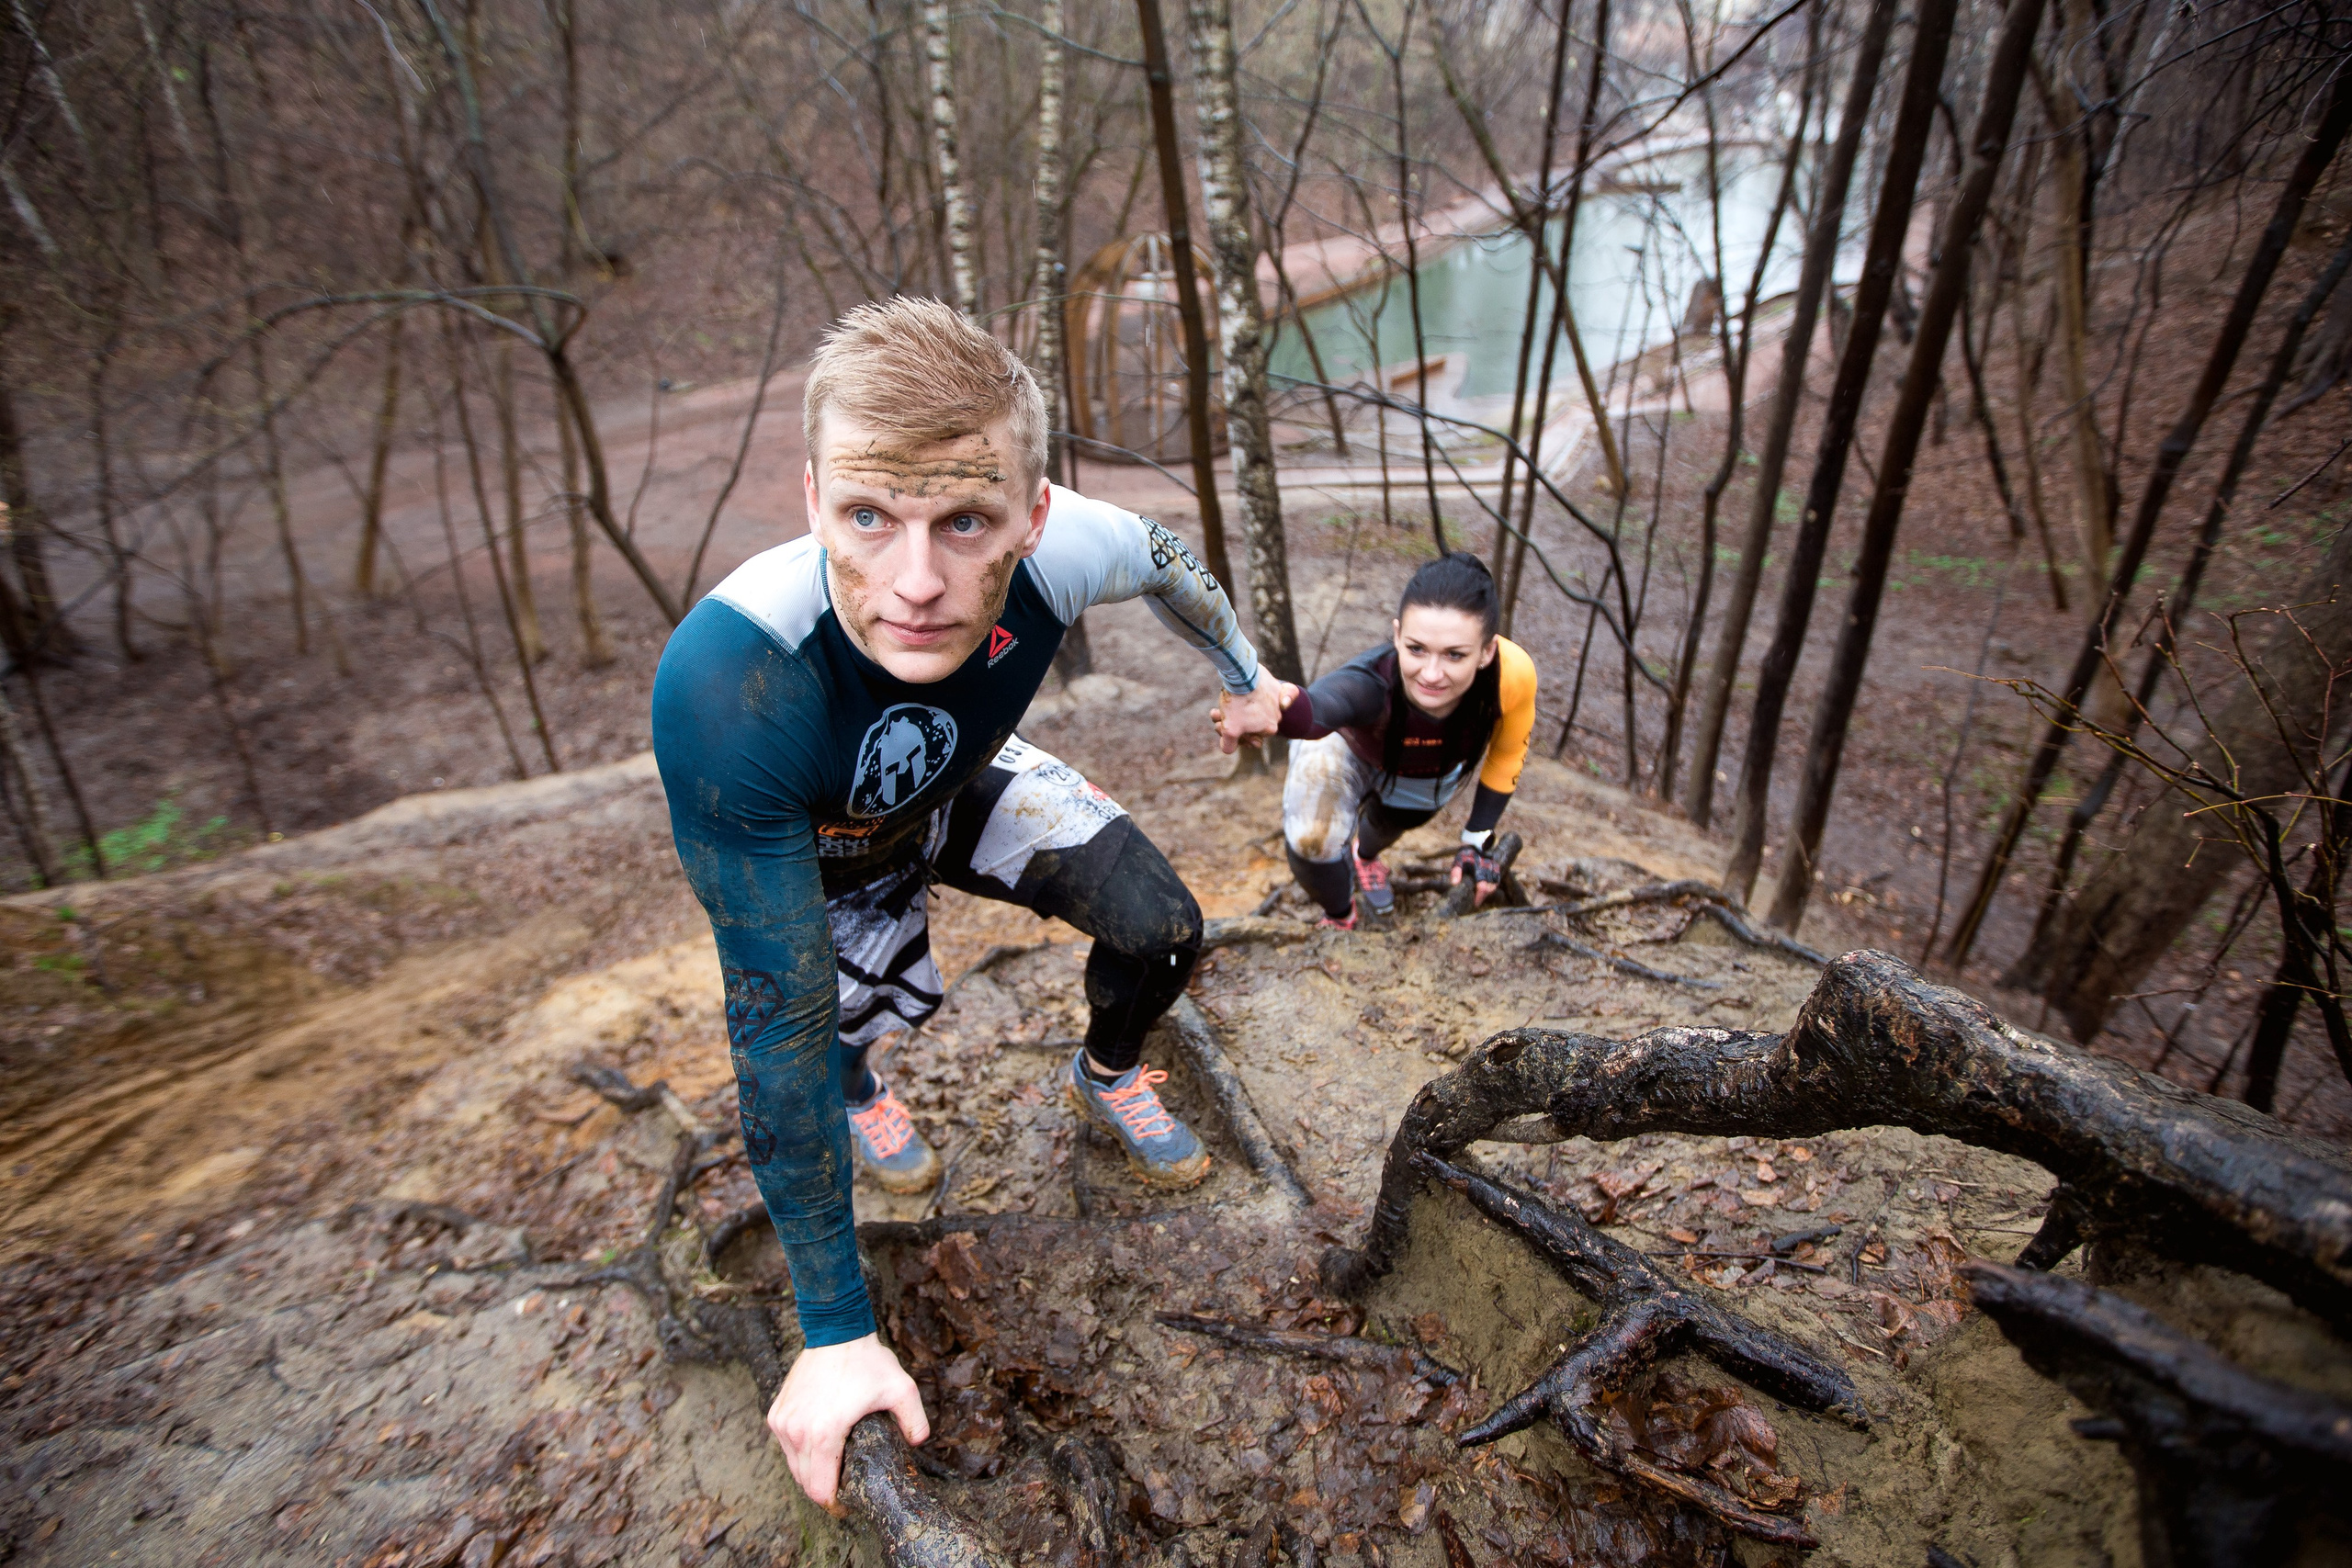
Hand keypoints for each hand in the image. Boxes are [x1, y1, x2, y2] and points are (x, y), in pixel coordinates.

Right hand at [766, 1333, 928, 1511]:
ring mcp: (782, 1422)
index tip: (848, 1504)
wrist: (835, 1331)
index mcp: (824, 1434)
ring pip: (793, 1466)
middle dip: (824, 1490)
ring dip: (812, 1471)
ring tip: (834, 1465)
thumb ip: (915, 1422)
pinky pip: (786, 1446)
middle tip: (845, 1486)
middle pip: (805, 1483)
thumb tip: (918, 1445)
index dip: (835, 1504)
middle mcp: (796, 1432)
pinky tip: (820, 1444)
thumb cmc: (867, 1362)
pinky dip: (800, 1452)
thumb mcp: (902, 1390)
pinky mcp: (776, 1413)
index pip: (820, 1490)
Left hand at [1210, 676, 1297, 754]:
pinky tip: (1232, 697)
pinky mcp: (1272, 685)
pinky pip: (1258, 696)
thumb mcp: (1230, 730)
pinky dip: (1246, 698)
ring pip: (1251, 710)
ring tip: (1215, 709)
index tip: (1221, 727)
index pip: (1251, 737)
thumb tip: (1228, 749)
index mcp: (1270, 728)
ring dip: (1232, 711)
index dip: (1234, 735)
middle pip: (1250, 724)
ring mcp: (1275, 699)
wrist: (1242, 674)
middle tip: (1215, 718)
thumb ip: (1229, 745)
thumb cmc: (1238, 704)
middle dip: (1231, 723)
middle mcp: (1277, 715)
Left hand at [1451, 844, 1501, 906]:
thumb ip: (1456, 872)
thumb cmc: (1466, 854)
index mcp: (1480, 869)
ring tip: (1479, 896)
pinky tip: (1485, 890)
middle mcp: (1489, 869)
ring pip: (1494, 885)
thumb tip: (1454, 884)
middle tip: (1475, 902)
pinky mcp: (1497, 868)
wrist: (1477, 842)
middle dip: (1483, 897)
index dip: (1479, 897)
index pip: (1482, 887)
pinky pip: (1497, 881)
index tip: (1474, 904)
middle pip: (1489, 889)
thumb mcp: (1458, 861)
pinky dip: (1492, 887)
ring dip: (1487, 892)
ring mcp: (1495, 869)